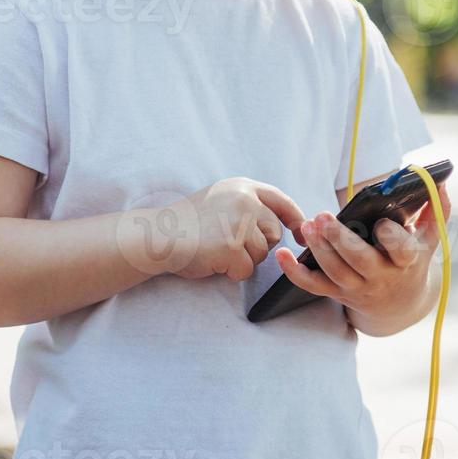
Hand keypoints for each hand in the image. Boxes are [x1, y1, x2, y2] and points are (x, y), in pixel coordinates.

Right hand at [161, 177, 307, 281]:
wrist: (157, 235)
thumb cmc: (187, 223)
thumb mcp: (219, 199)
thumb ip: (247, 205)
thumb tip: (279, 225)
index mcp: (242, 186)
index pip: (281, 201)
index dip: (296, 219)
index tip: (301, 235)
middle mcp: (245, 199)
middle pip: (274, 233)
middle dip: (257, 245)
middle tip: (228, 244)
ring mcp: (239, 222)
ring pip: (262, 254)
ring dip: (243, 259)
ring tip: (216, 250)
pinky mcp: (232, 246)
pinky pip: (246, 269)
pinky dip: (231, 272)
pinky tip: (212, 261)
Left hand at [274, 182, 450, 317]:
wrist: (400, 305)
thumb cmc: (412, 260)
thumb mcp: (430, 239)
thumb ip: (437, 209)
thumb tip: (440, 181)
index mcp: (406, 261)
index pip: (401, 251)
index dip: (392, 238)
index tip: (382, 223)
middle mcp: (381, 277)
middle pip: (359, 261)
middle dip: (341, 240)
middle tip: (323, 217)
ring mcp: (357, 287)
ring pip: (335, 272)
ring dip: (319, 249)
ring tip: (307, 225)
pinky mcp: (337, 293)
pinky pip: (313, 286)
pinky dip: (295, 273)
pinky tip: (282, 255)